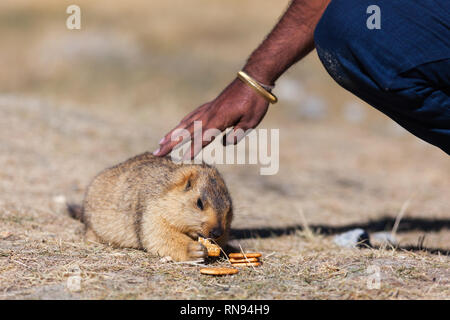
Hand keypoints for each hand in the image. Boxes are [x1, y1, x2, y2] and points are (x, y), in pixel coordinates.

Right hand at [153, 78, 269, 158]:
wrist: (253, 79)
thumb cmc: (255, 102)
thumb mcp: (251, 121)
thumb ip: (237, 134)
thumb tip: (225, 143)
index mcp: (219, 120)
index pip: (203, 139)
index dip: (192, 149)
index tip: (180, 159)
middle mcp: (209, 115)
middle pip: (186, 132)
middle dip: (171, 144)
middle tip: (156, 154)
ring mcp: (207, 109)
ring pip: (185, 124)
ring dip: (171, 134)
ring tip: (160, 143)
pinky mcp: (209, 106)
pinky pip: (191, 117)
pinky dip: (182, 124)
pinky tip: (177, 129)